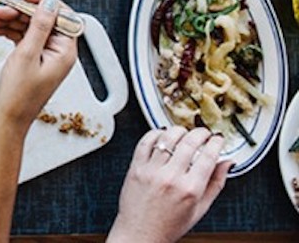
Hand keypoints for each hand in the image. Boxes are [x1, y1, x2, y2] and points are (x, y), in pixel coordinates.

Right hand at [0, 0, 77, 129]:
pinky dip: (7, 31)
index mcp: (64, 52)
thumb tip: (50, 3)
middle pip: (41, 20)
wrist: (6, 119)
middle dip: (18, 13)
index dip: (43, 4)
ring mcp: (43, 56)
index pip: (61, 17)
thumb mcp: (27, 54)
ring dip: (9, 21)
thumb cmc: (18, 96)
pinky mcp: (31, 60)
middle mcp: (57, 53)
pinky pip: (21, 37)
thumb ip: (39, 26)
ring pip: (28, 27)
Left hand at [108, 127, 230, 242]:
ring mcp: (151, 171)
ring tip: (184, 132)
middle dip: (201, 133)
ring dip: (179, 130)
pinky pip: (145, 142)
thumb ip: (216, 184)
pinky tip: (162, 134)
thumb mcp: (200, 209)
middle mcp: (170, 178)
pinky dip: (155, 133)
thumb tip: (227, 163)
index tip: (218, 139)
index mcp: (190, 190)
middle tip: (204, 133)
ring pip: (167, 138)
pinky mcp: (136, 167)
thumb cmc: (170, 225)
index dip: (216, 143)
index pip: (208, 157)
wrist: (141, 233)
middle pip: (189, 143)